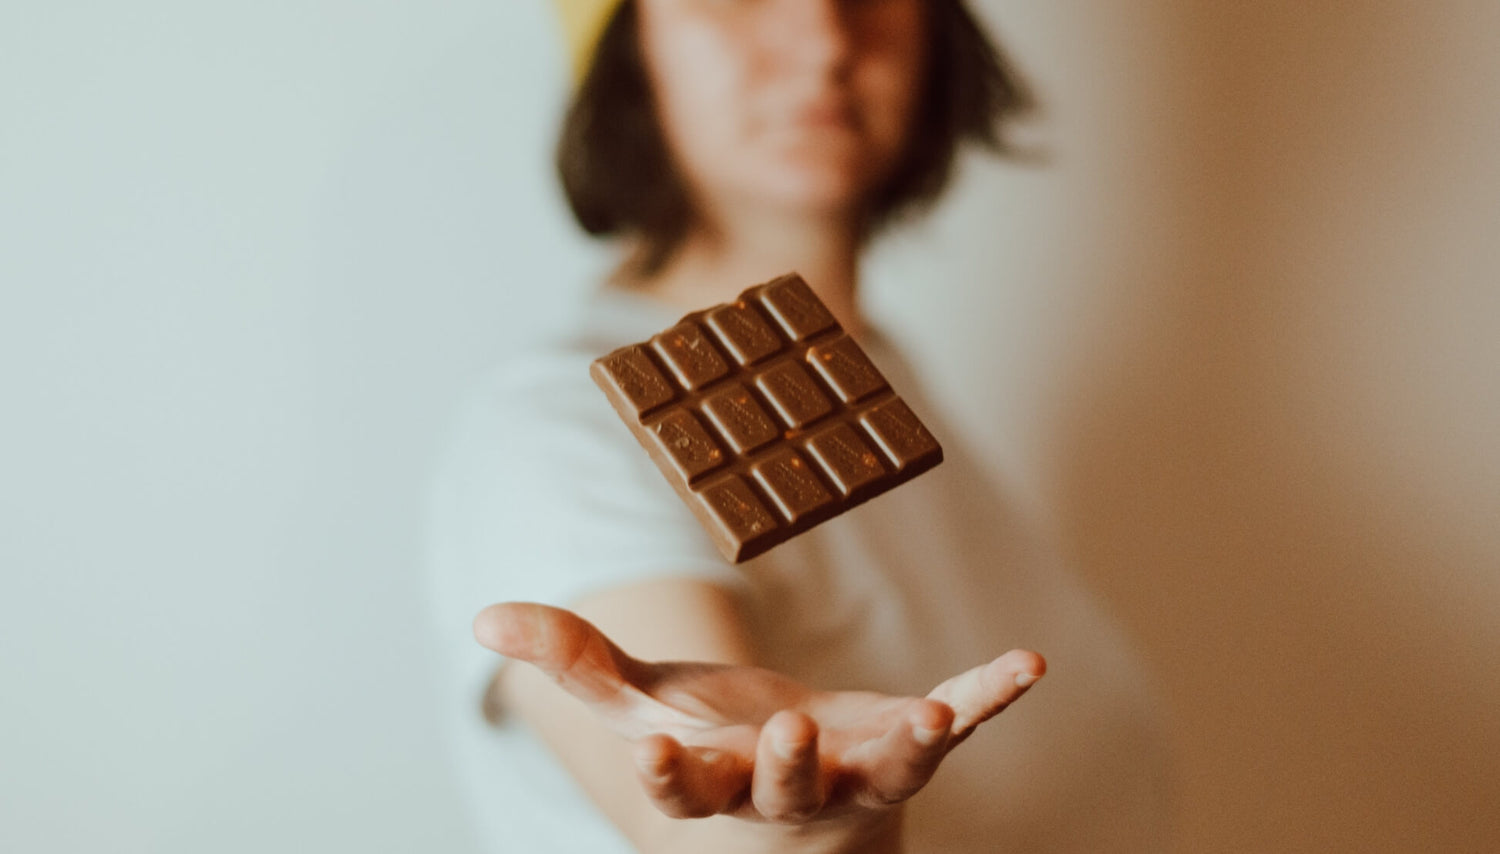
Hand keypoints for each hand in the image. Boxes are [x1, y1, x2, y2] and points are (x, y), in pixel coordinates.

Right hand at [473, 602, 1044, 823]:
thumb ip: (571, 660)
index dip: (668, 772)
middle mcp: (788, 787)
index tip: (655, 748)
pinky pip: (957, 722)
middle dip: (786, 766)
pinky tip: (1028, 663)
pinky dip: (990, 693)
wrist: (801, 784)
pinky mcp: (909, 743)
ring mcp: (858, 772)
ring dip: (910, 746)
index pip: (683, 786)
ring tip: (935, 719)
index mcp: (713, 777)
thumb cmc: (712, 742)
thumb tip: (481, 618)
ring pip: (884, 768)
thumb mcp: (639, 701)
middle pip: (783, 786)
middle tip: (790, 736)